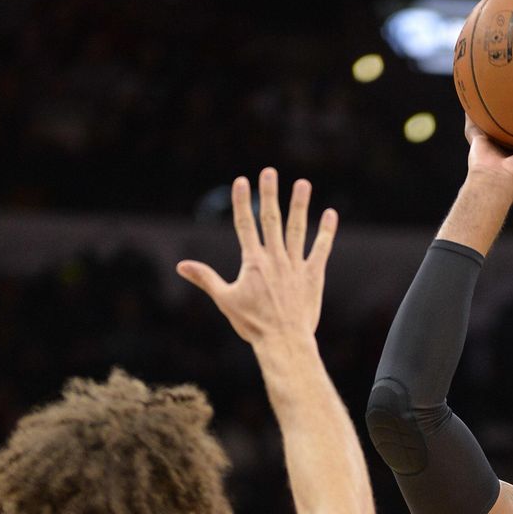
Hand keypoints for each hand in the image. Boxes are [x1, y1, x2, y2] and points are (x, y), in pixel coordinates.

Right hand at [177, 169, 336, 344]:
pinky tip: (330, 214)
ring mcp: (295, 266)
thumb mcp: (225, 300)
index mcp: (252, 262)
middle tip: (270, 171)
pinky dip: (326, 232)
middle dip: (269, 194)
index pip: (245, 225)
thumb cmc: (253, 324)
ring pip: (297, 229)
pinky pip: (321, 250)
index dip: (242, 202)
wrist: (284, 342)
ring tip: (303, 183)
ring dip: (299, 205)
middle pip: (271, 220)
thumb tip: (181, 266)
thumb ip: (206, 278)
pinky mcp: (313, 276)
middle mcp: (274, 259)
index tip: (242, 181)